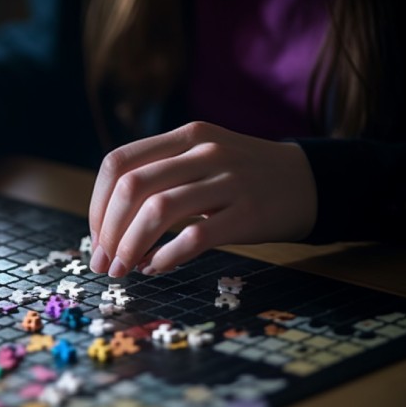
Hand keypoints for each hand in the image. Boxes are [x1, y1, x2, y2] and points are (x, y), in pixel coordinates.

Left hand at [88, 121, 317, 276]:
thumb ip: (160, 176)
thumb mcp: (202, 158)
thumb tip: (107, 226)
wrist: (309, 182)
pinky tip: (157, 268)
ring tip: (124, 269)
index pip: (118, 163)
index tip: (96, 236)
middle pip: (131, 187)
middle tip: (103, 261)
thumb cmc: (243, 177)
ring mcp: (227, 180)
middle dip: (107, 230)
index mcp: (185, 136)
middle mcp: (203, 152)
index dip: (97, 204)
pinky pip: (194, 236)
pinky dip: (166, 256)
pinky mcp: (247, 213)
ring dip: (130, 246)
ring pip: (157, 211)